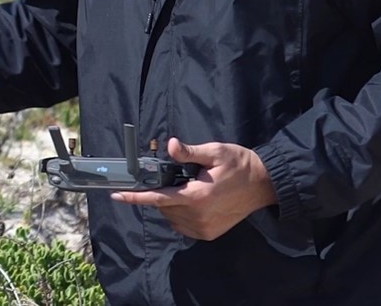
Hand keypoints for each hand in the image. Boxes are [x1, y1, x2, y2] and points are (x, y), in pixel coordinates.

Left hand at [110, 139, 277, 240]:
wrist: (264, 185)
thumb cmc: (239, 164)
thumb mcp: (215, 152)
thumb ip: (189, 152)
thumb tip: (169, 145)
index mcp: (197, 196)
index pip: (158, 198)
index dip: (135, 197)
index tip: (116, 196)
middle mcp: (198, 216)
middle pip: (164, 206)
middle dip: (161, 192)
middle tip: (176, 177)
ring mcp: (204, 228)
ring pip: (172, 218)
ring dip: (170, 204)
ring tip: (188, 188)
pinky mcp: (209, 234)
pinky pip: (183, 226)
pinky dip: (179, 215)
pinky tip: (191, 201)